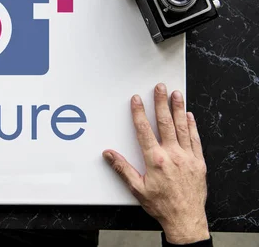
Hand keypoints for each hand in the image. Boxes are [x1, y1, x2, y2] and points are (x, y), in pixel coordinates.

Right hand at [103, 84, 208, 244]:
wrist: (186, 220)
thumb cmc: (162, 205)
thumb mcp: (137, 188)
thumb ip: (122, 168)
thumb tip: (108, 154)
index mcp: (155, 160)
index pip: (144, 130)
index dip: (139, 113)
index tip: (137, 99)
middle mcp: (173, 155)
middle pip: (165, 123)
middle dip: (161, 103)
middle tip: (160, 88)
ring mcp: (187, 157)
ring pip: (182, 127)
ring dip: (178, 109)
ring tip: (176, 94)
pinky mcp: (199, 163)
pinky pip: (195, 140)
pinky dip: (192, 126)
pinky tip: (190, 116)